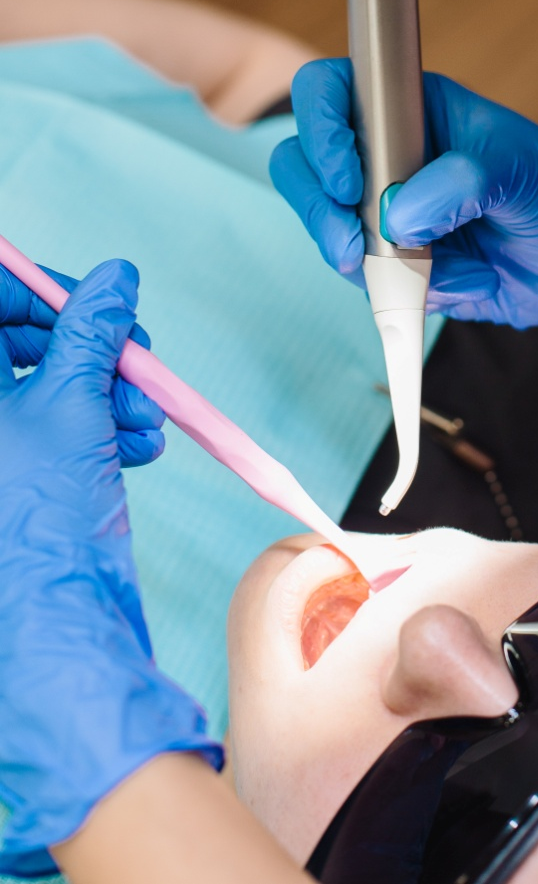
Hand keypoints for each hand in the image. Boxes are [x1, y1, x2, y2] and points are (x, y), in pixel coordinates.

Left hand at [0, 259, 221, 875]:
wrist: (56, 634)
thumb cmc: (39, 530)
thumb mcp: (73, 407)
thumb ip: (91, 332)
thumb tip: (113, 279)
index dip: (39, 294)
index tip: (93, 299)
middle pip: (19, 344)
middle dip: (88, 346)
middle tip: (133, 354)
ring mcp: (1, 456)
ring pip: (50, 386)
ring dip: (109, 389)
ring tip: (146, 418)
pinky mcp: (25, 483)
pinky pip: (63, 428)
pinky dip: (106, 426)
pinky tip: (141, 445)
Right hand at [270, 59, 537, 339]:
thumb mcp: (522, 169)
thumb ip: (463, 181)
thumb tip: (400, 217)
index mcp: (409, 108)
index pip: (330, 92)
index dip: (320, 126)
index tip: (348, 174)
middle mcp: (385, 155)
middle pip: (303, 163)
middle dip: (317, 206)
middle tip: (351, 242)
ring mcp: (383, 209)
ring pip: (325, 226)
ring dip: (359, 255)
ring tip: (423, 269)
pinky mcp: (395, 262)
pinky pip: (363, 277)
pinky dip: (395, 290)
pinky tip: (453, 282)